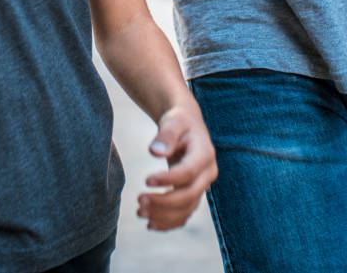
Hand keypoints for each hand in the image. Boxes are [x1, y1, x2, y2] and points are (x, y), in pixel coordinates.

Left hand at [137, 104, 217, 230]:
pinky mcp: (194, 193)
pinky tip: (150, 224)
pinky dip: (169, 222)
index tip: (145, 180)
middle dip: (164, 202)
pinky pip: (185, 213)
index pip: (188, 173)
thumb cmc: (179, 121)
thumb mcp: (173, 122)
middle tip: (139, 200)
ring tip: (139, 212)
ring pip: (187, 209)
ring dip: (164, 215)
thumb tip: (155, 152)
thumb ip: (165, 135)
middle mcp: (207, 174)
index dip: (168, 180)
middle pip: (190, 196)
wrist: (187, 125)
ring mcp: (202, 186)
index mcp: (205, 154)